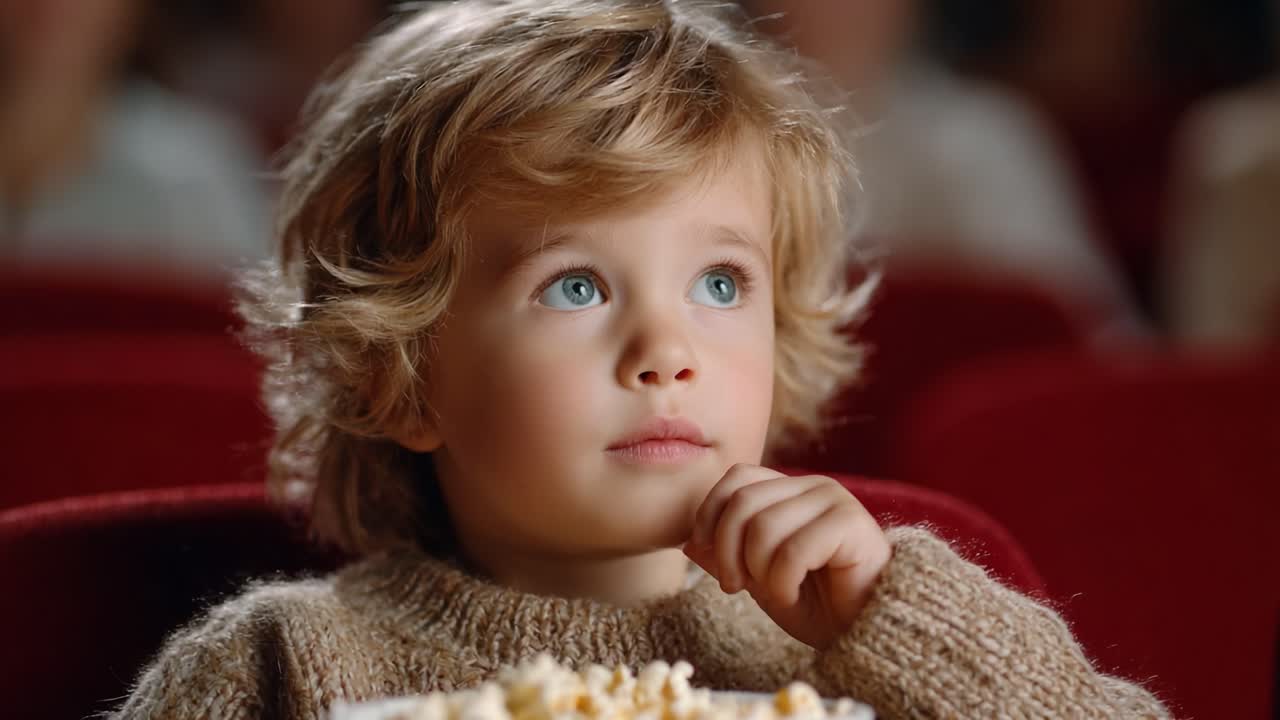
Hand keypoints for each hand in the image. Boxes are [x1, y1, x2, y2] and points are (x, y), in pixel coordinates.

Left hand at [683, 464, 890, 649]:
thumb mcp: (759, 580)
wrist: (867, 632)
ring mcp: (834, 500)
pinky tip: (793, 595)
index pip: (736, 479)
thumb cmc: (817, 605)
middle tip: (734, 586)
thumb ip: (726, 557)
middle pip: (743, 501)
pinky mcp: (852, 523)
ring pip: (764, 526)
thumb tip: (688, 543)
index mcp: (789, 490)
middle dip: (726, 551)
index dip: (710, 516)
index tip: (707, 558)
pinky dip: (782, 582)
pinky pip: (793, 549)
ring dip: (758, 571)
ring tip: (775, 592)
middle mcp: (812, 486)